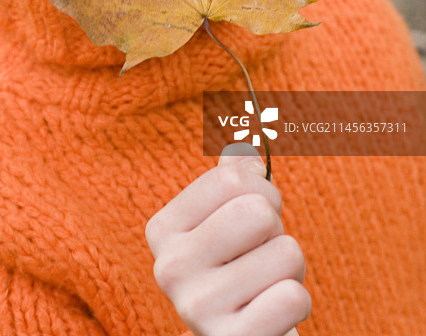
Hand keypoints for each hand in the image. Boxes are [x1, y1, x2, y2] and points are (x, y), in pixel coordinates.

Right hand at [145, 144, 310, 335]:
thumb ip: (232, 179)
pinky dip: (295, 301)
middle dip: (275, 228)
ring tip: (265, 284)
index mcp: (163, 228)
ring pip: (286, 253)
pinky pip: (293, 297)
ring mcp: (197, 308)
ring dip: (290, 268)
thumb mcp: (227, 220)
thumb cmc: (237, 267)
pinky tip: (270, 313)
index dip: (260, 190)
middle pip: (257, 211)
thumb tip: (246, 145)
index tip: (254, 215)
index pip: (231, 178)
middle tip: (261, 251)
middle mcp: (170, 267)